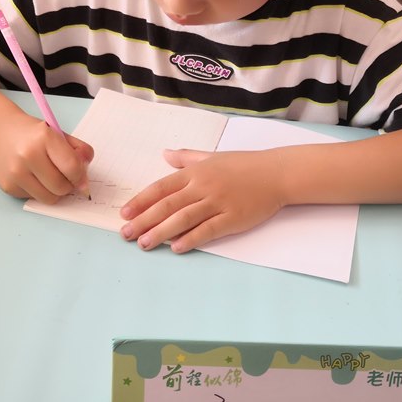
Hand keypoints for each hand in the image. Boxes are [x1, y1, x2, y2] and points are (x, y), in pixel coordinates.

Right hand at [0, 110, 92, 202]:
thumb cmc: (32, 133)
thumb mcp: (58, 133)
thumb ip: (78, 150)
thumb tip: (85, 175)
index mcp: (44, 138)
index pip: (72, 167)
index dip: (81, 176)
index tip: (81, 176)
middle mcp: (27, 156)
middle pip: (61, 187)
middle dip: (69, 185)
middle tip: (66, 177)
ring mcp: (15, 173)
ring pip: (49, 198)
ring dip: (55, 192)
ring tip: (50, 177)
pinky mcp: (8, 186)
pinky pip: (34, 198)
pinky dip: (39, 191)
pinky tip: (32, 176)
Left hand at [119, 148, 284, 252]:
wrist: (277, 173)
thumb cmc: (244, 164)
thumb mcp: (212, 156)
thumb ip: (186, 157)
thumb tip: (164, 153)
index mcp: (196, 172)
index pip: (161, 188)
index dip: (141, 201)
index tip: (124, 213)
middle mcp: (203, 186)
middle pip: (167, 206)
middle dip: (143, 220)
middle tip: (126, 234)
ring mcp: (218, 202)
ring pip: (183, 219)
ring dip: (160, 232)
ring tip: (144, 244)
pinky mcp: (232, 218)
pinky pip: (207, 230)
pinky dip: (190, 239)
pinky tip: (176, 247)